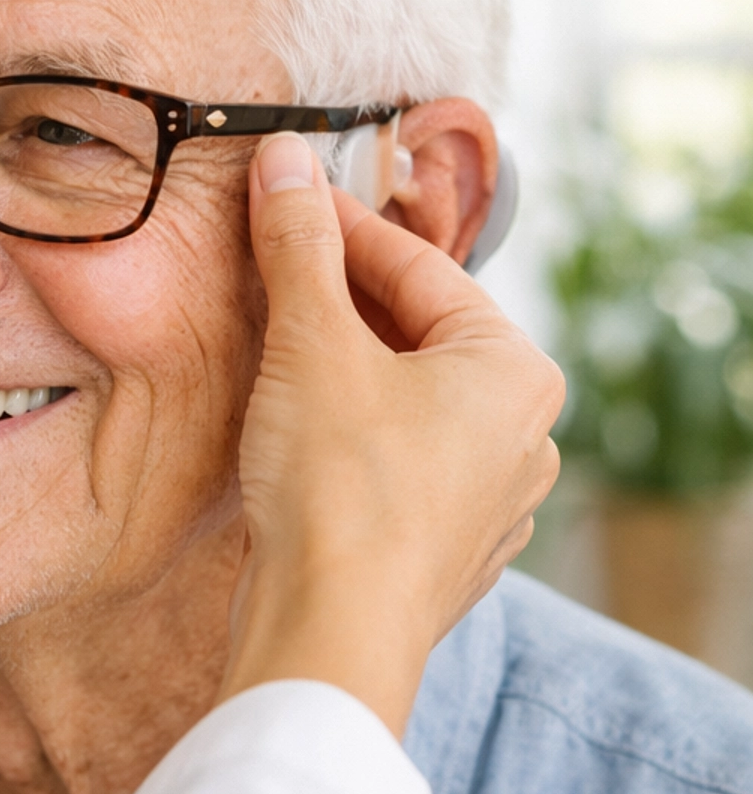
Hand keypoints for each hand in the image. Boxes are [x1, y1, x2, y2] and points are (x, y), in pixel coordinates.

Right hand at [222, 133, 563, 736]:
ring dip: (343, 374)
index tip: (283, 198)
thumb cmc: (338, 487)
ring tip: (277, 351)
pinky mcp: (446, 554)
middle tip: (271, 268)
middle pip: (417, 336)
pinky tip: (297, 438)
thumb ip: (299, 246)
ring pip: (407, 405)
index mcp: (514, 370)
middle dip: (341, 304)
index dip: (338, 228)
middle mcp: (523, 435)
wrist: (331, 632)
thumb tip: (284, 160)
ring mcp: (491, 502)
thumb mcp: (311, 343)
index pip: (416, 269)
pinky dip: (351, 441)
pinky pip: (398, 468)